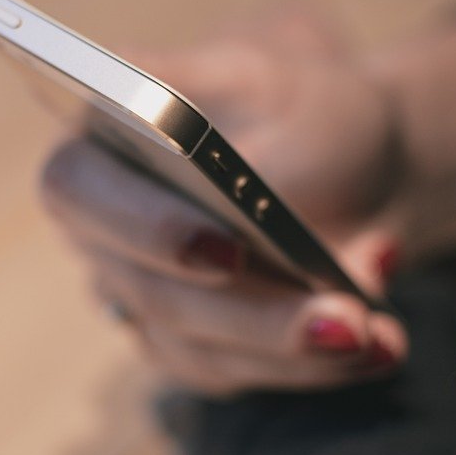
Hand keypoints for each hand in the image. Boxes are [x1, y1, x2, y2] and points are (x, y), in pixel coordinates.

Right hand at [41, 9, 409, 393]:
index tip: (227, 250)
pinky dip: (306, 366)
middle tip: (342, 320)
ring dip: (291, 350)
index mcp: (98, 136)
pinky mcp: (184, 339)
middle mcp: (102, 225)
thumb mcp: (282, 83)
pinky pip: (230, 371)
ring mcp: (138, 288)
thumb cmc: (297, 104)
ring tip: (377, 335)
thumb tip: (252, 208)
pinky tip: (378, 345)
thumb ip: (247, 139)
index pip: (77, 187)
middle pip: (147, 290)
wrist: (342, 158)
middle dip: (251, 314)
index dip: (143, 226)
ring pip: (193, 346)